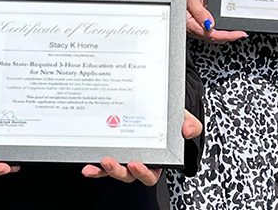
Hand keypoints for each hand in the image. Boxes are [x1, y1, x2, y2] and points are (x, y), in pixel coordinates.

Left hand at [81, 111, 202, 184]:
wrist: (157, 103)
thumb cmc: (169, 116)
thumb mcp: (182, 118)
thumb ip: (190, 124)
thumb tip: (188, 130)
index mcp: (156, 159)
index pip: (150, 173)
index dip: (143, 172)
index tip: (136, 164)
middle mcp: (138, 161)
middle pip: (127, 174)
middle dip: (118, 171)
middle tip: (110, 161)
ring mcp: (123, 157)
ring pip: (112, 170)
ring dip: (103, 170)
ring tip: (97, 162)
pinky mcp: (110, 150)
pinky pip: (101, 162)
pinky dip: (94, 165)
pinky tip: (87, 163)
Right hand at [182, 0, 246, 42]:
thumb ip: (200, 12)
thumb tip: (210, 24)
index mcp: (191, 24)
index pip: (211, 34)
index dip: (226, 36)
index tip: (238, 34)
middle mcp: (195, 26)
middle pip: (214, 37)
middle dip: (228, 37)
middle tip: (241, 34)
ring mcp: (199, 23)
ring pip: (214, 33)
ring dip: (226, 33)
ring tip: (238, 31)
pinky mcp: (202, 19)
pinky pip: (213, 27)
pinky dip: (222, 28)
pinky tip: (228, 25)